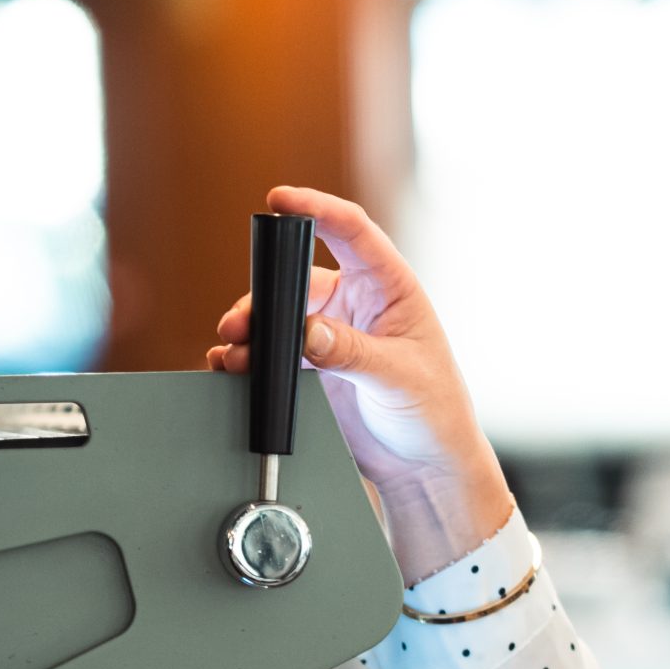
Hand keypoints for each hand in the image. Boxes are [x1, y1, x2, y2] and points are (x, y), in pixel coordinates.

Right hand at [204, 184, 513, 584]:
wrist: (426, 469)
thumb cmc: (436, 414)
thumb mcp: (399, 378)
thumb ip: (352, 352)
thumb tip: (308, 331)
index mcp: (391, 287)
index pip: (351, 231)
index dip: (315, 208)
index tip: (280, 200)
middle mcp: (358, 303)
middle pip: (297, 278)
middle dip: (263, 294)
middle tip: (240, 323)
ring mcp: (332, 334)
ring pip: (278, 316)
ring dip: (251, 330)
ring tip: (233, 353)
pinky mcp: (313, 368)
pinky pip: (272, 352)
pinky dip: (250, 358)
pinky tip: (233, 368)